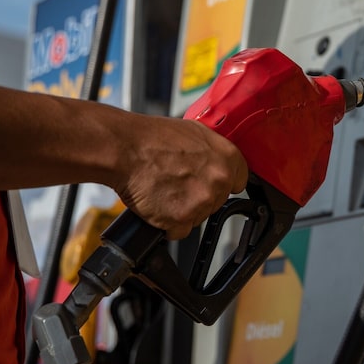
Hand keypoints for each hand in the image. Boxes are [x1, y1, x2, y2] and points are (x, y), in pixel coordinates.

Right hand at [112, 117, 247, 239]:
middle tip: (178, 184)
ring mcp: (202, 201)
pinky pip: (179, 231)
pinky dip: (167, 224)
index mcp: (228, 157)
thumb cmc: (152, 138)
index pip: (239, 181)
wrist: (125, 149)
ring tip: (164, 190)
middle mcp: (219, 180)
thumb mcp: (194, 132)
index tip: (212, 183)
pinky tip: (158, 205)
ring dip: (183, 210)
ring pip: (198, 216)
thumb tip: (217, 161)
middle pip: (217, 201)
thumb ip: (213, 151)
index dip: (222, 183)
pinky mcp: (182, 219)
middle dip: (200, 197)